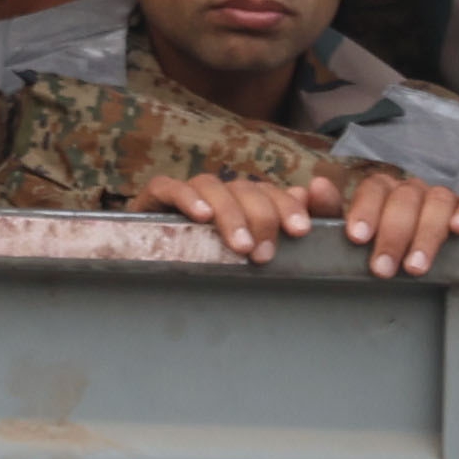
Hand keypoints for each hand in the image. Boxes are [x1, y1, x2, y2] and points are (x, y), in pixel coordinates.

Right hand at [139, 168, 336, 261]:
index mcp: (244, 201)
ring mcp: (187, 192)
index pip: (271, 193)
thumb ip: (284, 225)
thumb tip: (305, 192)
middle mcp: (219, 192)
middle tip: (264, 254)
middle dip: (260, 217)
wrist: (153, 272)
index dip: (288, 206)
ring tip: (240, 246)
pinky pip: (168, 187)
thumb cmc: (211, 265)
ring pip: (211, 185)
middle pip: (245, 188)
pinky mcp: (155, 197)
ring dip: (229, 214)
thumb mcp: (253, 251)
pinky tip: (202, 217)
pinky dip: (187, 198)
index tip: (300, 231)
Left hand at [333, 167, 458, 277]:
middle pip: (405, 198)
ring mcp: (443, 197)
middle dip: (393, 234)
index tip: (357, 238)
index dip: (366, 210)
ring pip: (438, 200)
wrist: (422, 260)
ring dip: (427, 233)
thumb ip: (330, 213)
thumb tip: (316, 186)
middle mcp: (412, 190)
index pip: (374, 188)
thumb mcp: (355, 235)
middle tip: (382, 269)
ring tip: (416, 267)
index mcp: (382, 192)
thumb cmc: (380, 248)